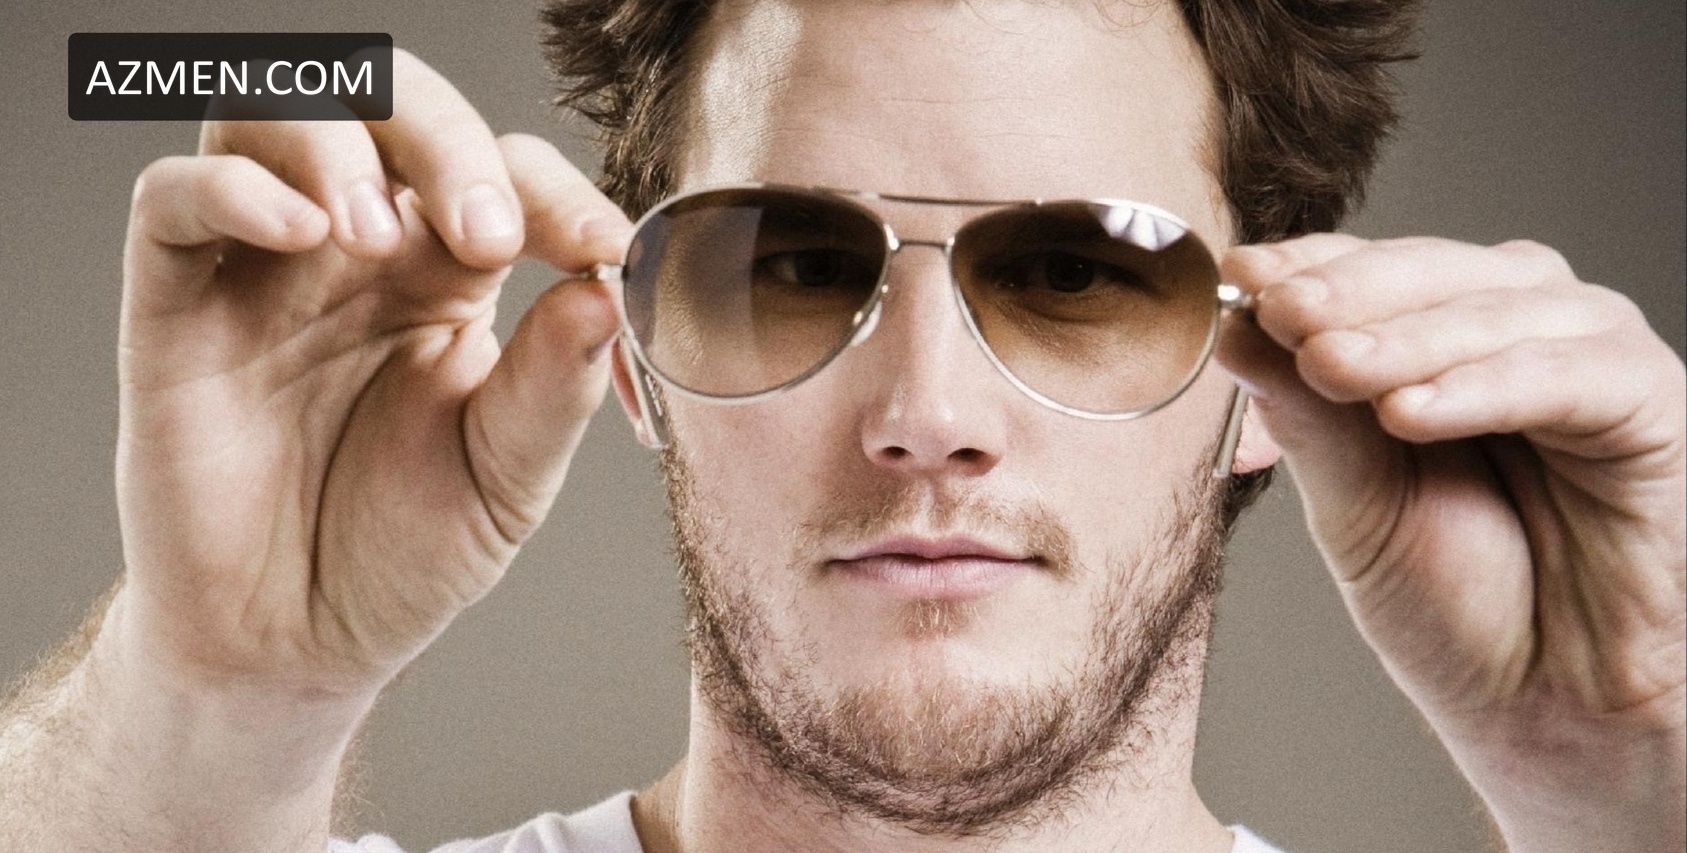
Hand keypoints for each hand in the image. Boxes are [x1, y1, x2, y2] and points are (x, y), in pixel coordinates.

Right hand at [111, 49, 629, 713]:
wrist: (295, 646)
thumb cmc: (401, 553)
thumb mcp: (506, 480)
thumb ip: (552, 387)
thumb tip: (607, 294)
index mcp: (453, 275)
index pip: (509, 174)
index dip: (558, 192)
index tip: (603, 249)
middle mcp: (361, 249)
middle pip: (398, 111)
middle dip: (451, 145)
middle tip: (488, 234)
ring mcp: (267, 267)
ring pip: (281, 117)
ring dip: (340, 149)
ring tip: (377, 238)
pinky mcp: (179, 305)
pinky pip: (178, 198)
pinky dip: (234, 190)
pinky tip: (301, 233)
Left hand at [1216, 235, 1685, 852]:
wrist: (1551, 711)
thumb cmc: (1462, 609)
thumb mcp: (1357, 507)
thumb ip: (1309, 419)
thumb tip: (1234, 330)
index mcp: (1441, 346)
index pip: (1369, 275)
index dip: (1305, 267)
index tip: (1235, 275)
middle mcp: (1518, 334)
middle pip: (1431, 272)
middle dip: (1346, 292)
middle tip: (1277, 308)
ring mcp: (1588, 360)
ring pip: (1496, 312)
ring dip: (1404, 336)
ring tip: (1329, 362)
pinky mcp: (1653, 404)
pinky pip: (1566, 376)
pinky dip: (1482, 387)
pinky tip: (1410, 412)